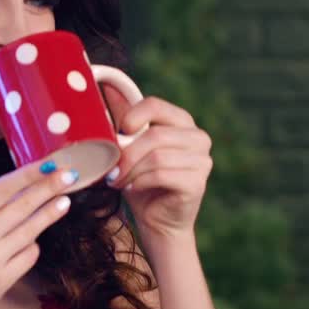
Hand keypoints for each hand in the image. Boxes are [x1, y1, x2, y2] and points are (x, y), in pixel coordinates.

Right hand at [0, 158, 81, 308]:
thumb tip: (20, 192)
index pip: (2, 188)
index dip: (29, 174)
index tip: (49, 163)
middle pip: (23, 206)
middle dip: (49, 188)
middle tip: (69, 175)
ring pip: (31, 230)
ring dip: (50, 213)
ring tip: (64, 201)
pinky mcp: (2, 280)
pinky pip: (29, 256)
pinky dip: (32, 247)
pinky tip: (32, 242)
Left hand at [102, 89, 212, 240]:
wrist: (158, 222)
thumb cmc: (142, 182)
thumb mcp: (131, 148)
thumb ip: (125, 120)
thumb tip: (105, 85)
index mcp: (182, 122)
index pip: (155, 104)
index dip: (131, 117)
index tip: (117, 135)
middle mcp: (198, 137)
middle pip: (154, 134)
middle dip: (126, 154)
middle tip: (110, 170)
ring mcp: (203, 160)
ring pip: (157, 156)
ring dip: (130, 171)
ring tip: (118, 181)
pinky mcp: (198, 182)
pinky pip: (161, 175)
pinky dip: (140, 182)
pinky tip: (133, 189)